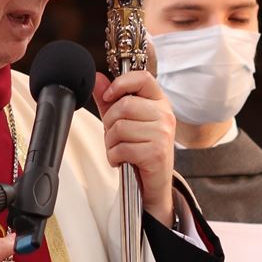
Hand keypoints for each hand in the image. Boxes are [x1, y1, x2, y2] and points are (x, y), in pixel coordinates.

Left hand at [94, 70, 175, 226]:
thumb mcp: (124, 121)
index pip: (142, 78)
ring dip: (111, 143)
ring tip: (120, 149)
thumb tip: (97, 79)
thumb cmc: (140, 149)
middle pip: (123, 106)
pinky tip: (122, 160)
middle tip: (115, 136)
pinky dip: (114, 157)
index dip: (121, 84)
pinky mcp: (156, 152)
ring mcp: (163, 134)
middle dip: (109, 123)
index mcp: (159, 102)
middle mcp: (165, 115)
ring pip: (120, 128)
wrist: (154, 183)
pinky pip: (121, 148)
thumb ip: (110, 100)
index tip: (109, 96)